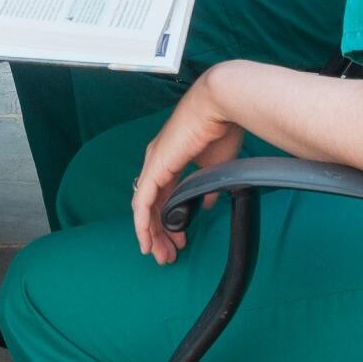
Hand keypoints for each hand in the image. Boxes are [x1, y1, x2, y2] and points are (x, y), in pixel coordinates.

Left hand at [132, 72, 244, 263]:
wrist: (218, 106)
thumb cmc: (220, 128)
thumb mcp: (214, 165)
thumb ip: (206, 185)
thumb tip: (205, 203)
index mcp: (170, 159)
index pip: (162, 196)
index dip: (167, 220)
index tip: (178, 242)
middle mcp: (157, 161)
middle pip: (150, 204)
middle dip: (158, 233)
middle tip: (167, 255)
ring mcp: (153, 163)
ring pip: (144, 207)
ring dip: (151, 233)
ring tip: (162, 254)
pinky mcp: (155, 167)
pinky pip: (143, 201)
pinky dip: (143, 223)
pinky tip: (146, 239)